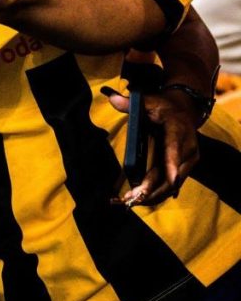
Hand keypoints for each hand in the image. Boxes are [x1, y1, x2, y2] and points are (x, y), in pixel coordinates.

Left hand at [104, 87, 200, 205]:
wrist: (183, 111)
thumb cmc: (162, 107)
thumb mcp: (148, 101)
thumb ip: (131, 103)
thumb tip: (112, 98)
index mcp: (178, 130)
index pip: (175, 149)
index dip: (173, 164)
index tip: (171, 180)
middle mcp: (188, 149)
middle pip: (172, 173)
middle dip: (154, 188)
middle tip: (133, 197)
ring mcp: (188, 161)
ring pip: (172, 184)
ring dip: (152, 195)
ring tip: (130, 202)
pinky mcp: (183, 169)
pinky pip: (171, 185)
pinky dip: (156, 194)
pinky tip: (139, 201)